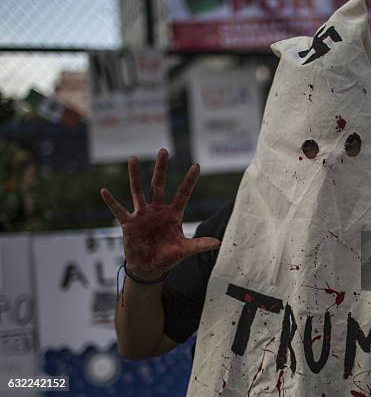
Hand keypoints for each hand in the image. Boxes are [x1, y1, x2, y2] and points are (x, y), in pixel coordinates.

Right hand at [100, 149, 219, 278]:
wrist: (150, 268)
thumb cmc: (168, 256)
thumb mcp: (185, 250)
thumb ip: (199, 244)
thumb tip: (218, 243)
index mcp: (173, 214)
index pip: (183, 194)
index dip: (189, 181)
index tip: (197, 165)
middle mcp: (158, 210)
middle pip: (159, 185)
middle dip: (161, 168)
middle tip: (164, 150)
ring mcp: (142, 215)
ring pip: (138, 191)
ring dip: (135, 175)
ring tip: (133, 158)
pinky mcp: (129, 224)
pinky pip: (119, 211)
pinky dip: (111, 202)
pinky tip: (104, 191)